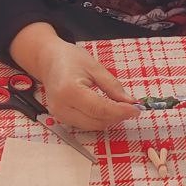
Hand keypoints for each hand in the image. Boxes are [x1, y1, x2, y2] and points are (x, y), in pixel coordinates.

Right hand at [11, 23, 138, 130]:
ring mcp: (59, 115)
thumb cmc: (70, 59)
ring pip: (93, 126)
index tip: (136, 109)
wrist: (48, 60)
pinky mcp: (61, 119)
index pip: (100, 109)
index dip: (121, 111)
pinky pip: (86, 124)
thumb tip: (130, 102)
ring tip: (119, 106)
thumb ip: (113, 87)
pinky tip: (105, 108)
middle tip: (131, 106)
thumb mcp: (95, 67)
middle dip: (117, 116)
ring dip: (109, 119)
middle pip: (97, 121)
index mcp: (69, 91)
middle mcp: (62, 107)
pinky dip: (99, 119)